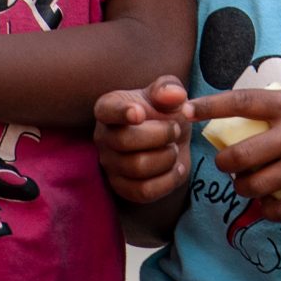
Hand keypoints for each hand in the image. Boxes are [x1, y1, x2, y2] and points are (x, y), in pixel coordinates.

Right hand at [94, 75, 193, 205]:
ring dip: (166, 157)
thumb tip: (176, 95)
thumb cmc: (163, 110)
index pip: (108, 110)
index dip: (122, 112)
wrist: (170, 139)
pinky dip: (167, 180)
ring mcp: (110, 164)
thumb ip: (169, 89)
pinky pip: (144, 191)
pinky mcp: (122, 187)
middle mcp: (103, 137)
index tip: (140, 113)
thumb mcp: (168, 92)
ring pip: (137, 168)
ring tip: (174, 148)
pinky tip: (176, 168)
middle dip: (160, 135)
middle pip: (125, 141)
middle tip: (176, 129)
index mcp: (109, 108)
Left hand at [192, 83, 280, 227]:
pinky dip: (268, 211)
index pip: (241, 103)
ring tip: (246, 183)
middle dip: (224, 165)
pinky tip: (267, 204)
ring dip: (243, 188)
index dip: (210, 106)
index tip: (186, 109)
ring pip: (256, 186)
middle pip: (240, 156)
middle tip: (228, 164)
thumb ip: (279, 96)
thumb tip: (245, 104)